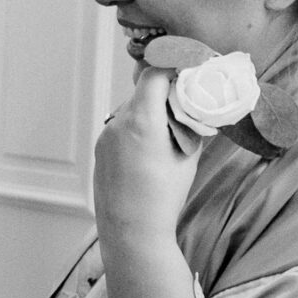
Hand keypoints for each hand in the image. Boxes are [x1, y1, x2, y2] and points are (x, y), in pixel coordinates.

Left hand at [93, 66, 201, 246]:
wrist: (131, 232)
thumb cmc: (163, 197)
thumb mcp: (187, 157)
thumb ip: (190, 124)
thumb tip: (198, 105)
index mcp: (141, 121)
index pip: (153, 73)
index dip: (172, 65)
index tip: (189, 69)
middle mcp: (118, 123)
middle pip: (143, 91)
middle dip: (165, 91)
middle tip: (186, 101)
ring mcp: (105, 136)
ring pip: (132, 109)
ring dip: (151, 111)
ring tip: (169, 132)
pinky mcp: (100, 149)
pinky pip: (121, 127)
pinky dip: (137, 127)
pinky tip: (150, 148)